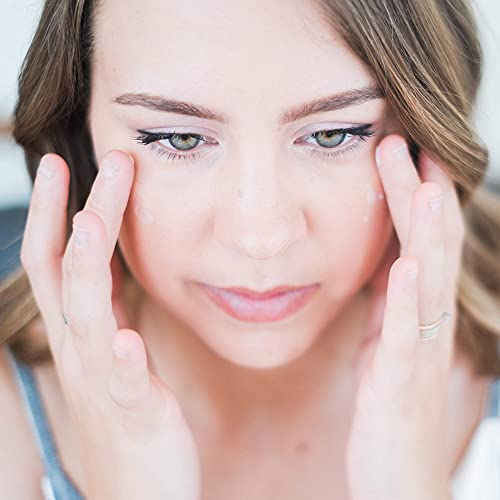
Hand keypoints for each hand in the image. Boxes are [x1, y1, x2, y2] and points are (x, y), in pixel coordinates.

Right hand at [20, 150, 200, 499]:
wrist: (137, 492)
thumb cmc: (128, 413)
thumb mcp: (113, 349)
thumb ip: (108, 309)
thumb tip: (109, 264)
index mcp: (84, 330)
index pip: (59, 260)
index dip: (57, 212)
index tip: (66, 164)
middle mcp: (84, 349)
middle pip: (68, 272)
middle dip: (77, 214)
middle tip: (102, 162)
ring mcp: (103, 382)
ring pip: (84, 319)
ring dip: (83, 270)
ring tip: (90, 223)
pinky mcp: (136, 415)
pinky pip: (122, 385)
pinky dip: (120, 359)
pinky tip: (124, 338)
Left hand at [346, 135, 463, 499]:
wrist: (397, 481)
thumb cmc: (389, 412)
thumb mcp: (383, 346)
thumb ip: (386, 306)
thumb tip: (381, 265)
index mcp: (414, 315)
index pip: (418, 243)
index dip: (412, 198)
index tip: (402, 152)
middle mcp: (425, 326)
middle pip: (429, 249)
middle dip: (418, 195)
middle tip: (405, 143)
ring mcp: (417, 353)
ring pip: (429, 283)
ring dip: (428, 233)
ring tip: (424, 184)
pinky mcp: (398, 384)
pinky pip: (405, 335)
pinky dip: (409, 298)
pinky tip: (407, 266)